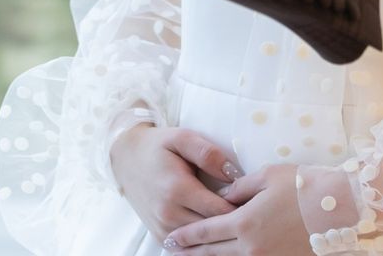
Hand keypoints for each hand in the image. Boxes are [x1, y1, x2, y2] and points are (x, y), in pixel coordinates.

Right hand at [109, 124, 240, 241]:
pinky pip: (187, 249)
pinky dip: (203, 243)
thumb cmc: (158, 146)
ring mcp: (163, 229)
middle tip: (252, 215)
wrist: (127, 159)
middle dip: (234, 224)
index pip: (220, 211)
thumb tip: (234, 174)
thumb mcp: (182, 138)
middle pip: (213, 230)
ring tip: (237, 225)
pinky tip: (216, 234)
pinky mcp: (160, 236)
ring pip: (201, 244)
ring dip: (219, 236)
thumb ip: (209, 154)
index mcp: (178, 189)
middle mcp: (169, 214)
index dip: (241, 208)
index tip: (255, 202)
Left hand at [163, 164, 311, 253]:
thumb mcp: (266, 176)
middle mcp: (251, 247)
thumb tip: (221, 197)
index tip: (171, 238)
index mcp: (245, 222)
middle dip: (190, 252)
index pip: (206, 232)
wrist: (336, 208)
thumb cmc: (301, 185)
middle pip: (212, 253)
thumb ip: (239, 189)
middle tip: (171, 250)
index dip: (186, 236)